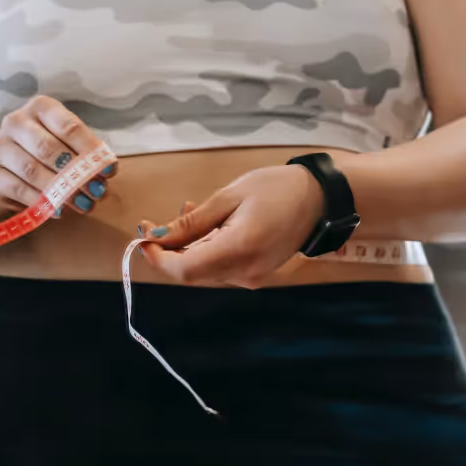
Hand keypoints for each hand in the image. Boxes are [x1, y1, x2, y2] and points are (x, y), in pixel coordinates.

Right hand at [0, 96, 116, 214]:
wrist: (7, 166)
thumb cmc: (47, 152)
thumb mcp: (67, 143)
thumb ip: (85, 154)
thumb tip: (105, 172)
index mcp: (40, 107)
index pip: (68, 126)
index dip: (91, 150)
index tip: (110, 170)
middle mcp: (15, 122)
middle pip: (47, 148)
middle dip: (75, 173)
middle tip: (97, 192)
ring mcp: (0, 148)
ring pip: (32, 171)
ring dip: (60, 191)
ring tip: (83, 204)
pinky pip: (20, 190)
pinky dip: (42, 202)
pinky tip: (60, 209)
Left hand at [138, 165, 325, 288]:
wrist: (322, 199)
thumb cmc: (277, 189)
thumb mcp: (228, 197)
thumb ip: (191, 222)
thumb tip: (156, 236)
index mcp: (238, 251)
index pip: (183, 270)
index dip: (157, 258)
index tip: (143, 236)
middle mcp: (244, 272)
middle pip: (190, 273)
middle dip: (167, 250)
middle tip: (153, 222)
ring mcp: (251, 277)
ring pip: (202, 269)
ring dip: (185, 246)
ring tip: (187, 211)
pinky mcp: (255, 274)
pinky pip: (219, 266)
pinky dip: (203, 248)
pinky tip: (204, 224)